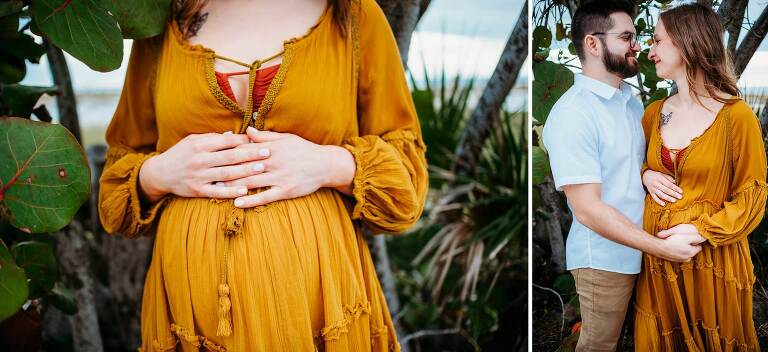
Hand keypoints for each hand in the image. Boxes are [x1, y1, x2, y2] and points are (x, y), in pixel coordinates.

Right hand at [138, 132, 269, 202]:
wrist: (160, 173)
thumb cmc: (181, 154)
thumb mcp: (193, 141)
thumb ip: (213, 138)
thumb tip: (234, 135)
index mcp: (200, 145)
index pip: (226, 141)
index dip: (244, 141)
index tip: (260, 140)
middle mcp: (200, 160)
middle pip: (230, 157)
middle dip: (250, 154)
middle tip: (268, 153)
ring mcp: (199, 176)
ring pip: (226, 173)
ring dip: (245, 171)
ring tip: (261, 169)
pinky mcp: (197, 190)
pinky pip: (217, 191)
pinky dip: (231, 191)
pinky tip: (245, 191)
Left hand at [221, 127, 355, 207]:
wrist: (325, 164)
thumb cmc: (304, 150)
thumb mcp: (285, 138)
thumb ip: (264, 136)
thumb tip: (246, 129)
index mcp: (271, 148)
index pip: (245, 149)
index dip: (227, 153)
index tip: (212, 155)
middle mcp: (274, 162)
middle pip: (244, 166)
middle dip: (225, 170)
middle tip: (207, 174)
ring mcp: (280, 177)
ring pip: (251, 182)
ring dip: (233, 186)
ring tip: (216, 189)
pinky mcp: (286, 190)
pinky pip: (265, 197)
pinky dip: (250, 200)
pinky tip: (237, 203)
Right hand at [643, 170, 681, 205]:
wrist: (645, 176)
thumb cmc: (656, 175)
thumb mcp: (662, 174)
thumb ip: (669, 178)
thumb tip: (675, 182)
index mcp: (660, 178)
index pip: (669, 184)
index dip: (675, 188)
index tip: (681, 191)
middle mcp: (656, 184)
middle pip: (666, 190)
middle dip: (673, 194)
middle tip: (680, 197)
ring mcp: (653, 189)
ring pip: (661, 194)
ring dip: (668, 198)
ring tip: (674, 200)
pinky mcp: (651, 192)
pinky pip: (655, 198)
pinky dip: (659, 201)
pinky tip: (664, 204)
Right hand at [652, 223, 706, 261]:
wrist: (659, 248)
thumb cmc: (673, 242)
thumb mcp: (687, 237)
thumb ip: (696, 238)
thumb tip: (703, 238)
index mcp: (692, 252)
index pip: (699, 247)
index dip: (695, 241)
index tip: (690, 237)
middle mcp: (687, 258)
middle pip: (692, 250)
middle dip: (689, 245)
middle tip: (682, 239)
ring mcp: (680, 260)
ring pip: (685, 253)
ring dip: (682, 248)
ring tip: (676, 242)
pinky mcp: (673, 260)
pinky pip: (678, 255)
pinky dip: (676, 251)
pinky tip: (672, 246)